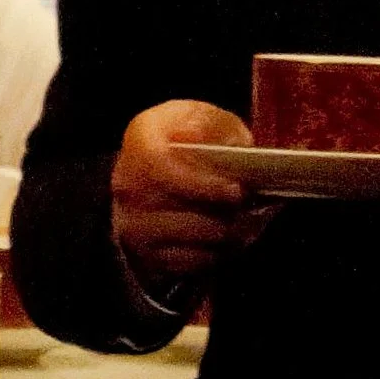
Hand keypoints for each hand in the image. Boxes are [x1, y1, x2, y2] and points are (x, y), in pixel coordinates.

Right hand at [112, 99, 274, 292]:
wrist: (154, 171)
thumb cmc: (186, 140)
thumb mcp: (201, 117)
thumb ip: (213, 126)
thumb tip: (221, 144)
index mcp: (140, 141)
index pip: (161, 166)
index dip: (201, 184)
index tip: (235, 191)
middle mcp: (128, 183)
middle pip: (180, 207)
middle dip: (223, 211)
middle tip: (251, 209)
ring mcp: (133, 221)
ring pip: (190, 236)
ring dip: (224, 233)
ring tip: (244, 224)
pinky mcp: (145, 251)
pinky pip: (188, 261)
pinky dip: (214, 254)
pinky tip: (227, 239)